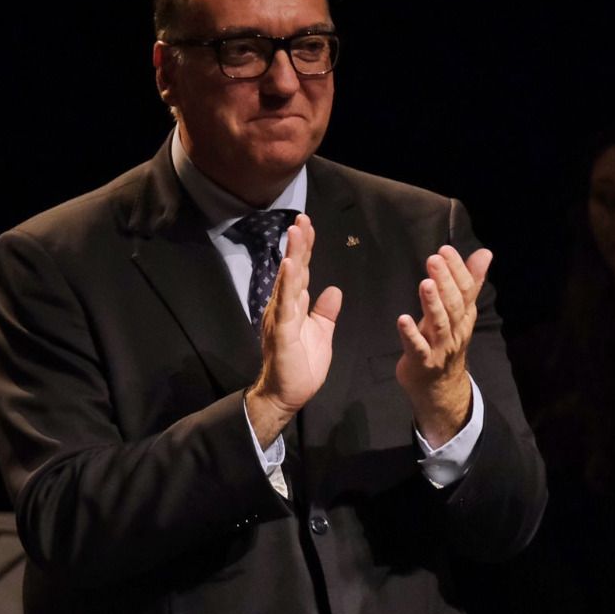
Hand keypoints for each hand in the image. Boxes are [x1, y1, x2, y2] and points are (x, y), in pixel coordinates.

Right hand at [246, 215, 342, 445]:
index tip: (309, 225)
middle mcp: (283, 307)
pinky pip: (284, 304)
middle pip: (294, 270)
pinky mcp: (281, 332)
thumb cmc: (302, 367)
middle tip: (302, 218)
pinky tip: (289, 265)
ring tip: (296, 232)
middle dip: (299, 244)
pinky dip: (287, 284)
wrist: (287, 395)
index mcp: (294, 307)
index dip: (306, 249)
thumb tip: (334, 290)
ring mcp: (280, 318)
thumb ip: (325, 312)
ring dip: (292, 256)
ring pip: (288, 281)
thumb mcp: (322, 334)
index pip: (302, 272)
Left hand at [396, 245, 490, 445]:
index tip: (446, 249)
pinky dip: (410, 333)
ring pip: (439, 323)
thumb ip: (470, 282)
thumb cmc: (445, 341)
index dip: (457, 269)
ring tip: (426, 284)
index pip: (465, 289)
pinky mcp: (422, 360)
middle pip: (453, 303)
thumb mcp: (461, 311)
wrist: (439, 385)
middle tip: (434, 259)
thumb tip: (485, 253)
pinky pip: (417, 346)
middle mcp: (455, 329)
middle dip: (445, 280)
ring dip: (432, 303)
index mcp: (464, 315)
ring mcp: (439, 346)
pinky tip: (402, 319)